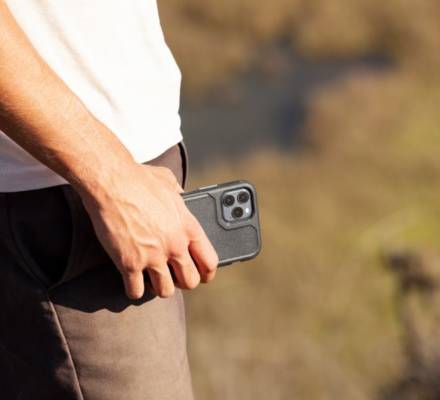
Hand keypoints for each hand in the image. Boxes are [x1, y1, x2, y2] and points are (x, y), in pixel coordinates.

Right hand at [79, 162, 218, 298]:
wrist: (111, 181)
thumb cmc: (138, 178)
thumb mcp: (169, 182)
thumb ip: (180, 193)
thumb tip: (182, 194)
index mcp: (188, 227)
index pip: (210, 261)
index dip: (207, 272)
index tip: (202, 274)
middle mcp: (174, 245)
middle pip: (190, 281)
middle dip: (182, 281)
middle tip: (173, 276)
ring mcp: (152, 256)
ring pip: (165, 291)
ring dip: (158, 287)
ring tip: (151, 278)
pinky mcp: (129, 263)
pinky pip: (136, 291)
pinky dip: (133, 289)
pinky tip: (131, 280)